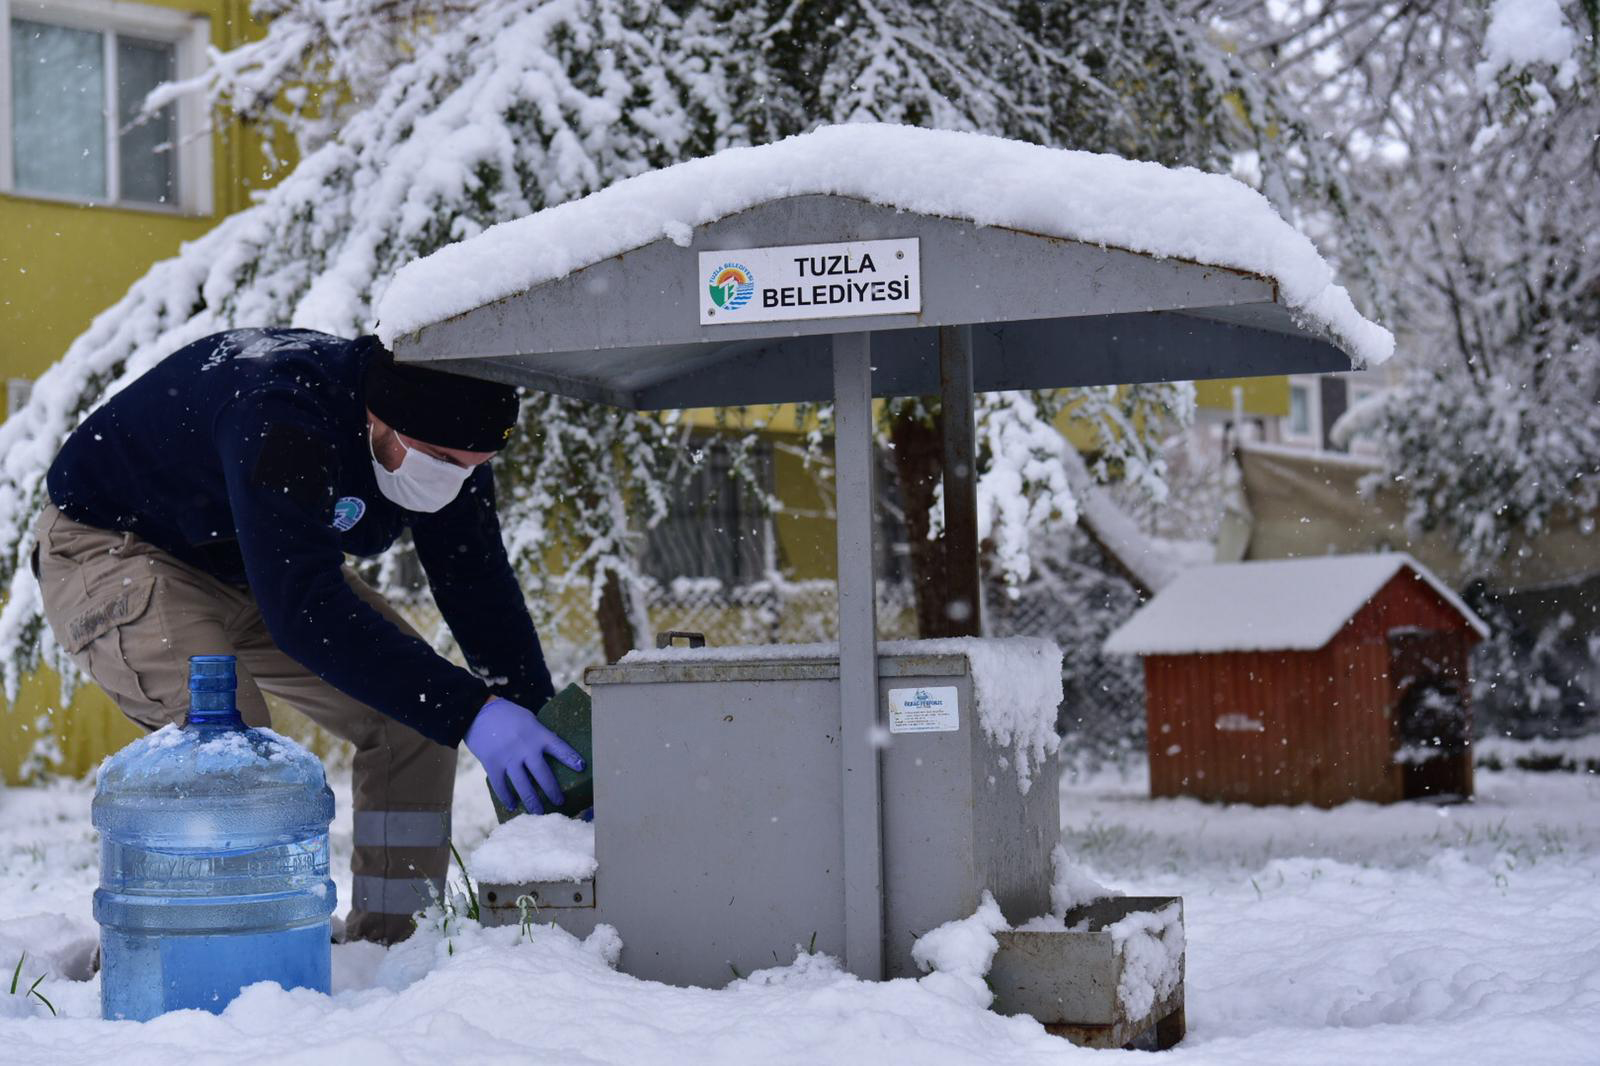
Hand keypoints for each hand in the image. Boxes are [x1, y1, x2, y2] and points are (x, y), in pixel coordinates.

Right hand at [464, 697, 585, 814]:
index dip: (571, 758)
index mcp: (537, 734)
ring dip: (532, 801)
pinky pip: (501, 786)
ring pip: (524, 786)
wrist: (477, 711)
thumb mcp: (528, 719)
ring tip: (539, 812)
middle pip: (543, 775)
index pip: (559, 748)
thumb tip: (550, 751)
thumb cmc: (506, 714)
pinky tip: (512, 805)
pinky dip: (507, 797)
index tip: (581, 768)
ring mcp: (509, 758)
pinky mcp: (492, 764)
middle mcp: (525, 748)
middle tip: (560, 802)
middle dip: (553, 791)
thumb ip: (538, 735)